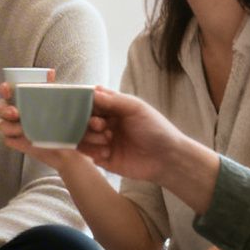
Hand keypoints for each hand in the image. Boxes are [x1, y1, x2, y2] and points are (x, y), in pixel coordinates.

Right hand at [0, 72, 78, 166]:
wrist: (67, 142)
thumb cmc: (59, 117)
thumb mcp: (56, 100)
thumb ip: (50, 87)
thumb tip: (50, 72)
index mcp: (20, 98)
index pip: (6, 90)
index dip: (4, 89)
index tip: (7, 89)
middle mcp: (13, 111)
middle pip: (0, 108)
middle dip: (4, 110)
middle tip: (15, 113)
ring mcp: (13, 127)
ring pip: (2, 125)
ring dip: (10, 127)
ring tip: (24, 129)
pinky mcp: (16, 141)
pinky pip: (8, 140)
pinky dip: (15, 139)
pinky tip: (26, 140)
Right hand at [73, 87, 190, 184]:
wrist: (167, 157)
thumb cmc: (155, 128)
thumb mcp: (135, 108)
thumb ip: (113, 100)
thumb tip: (91, 91)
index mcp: (113, 108)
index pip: (90, 102)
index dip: (84, 104)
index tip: (84, 107)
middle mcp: (105, 123)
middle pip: (82, 119)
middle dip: (87, 122)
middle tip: (101, 126)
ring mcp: (103, 141)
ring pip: (81, 136)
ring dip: (90, 137)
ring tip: (107, 140)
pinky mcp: (102, 158)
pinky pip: (86, 153)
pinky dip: (93, 151)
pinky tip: (107, 153)